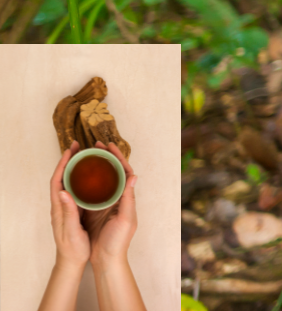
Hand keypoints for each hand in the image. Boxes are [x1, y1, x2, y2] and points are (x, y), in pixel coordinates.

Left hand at [49, 142, 90, 268]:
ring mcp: (71, 206)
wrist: (72, 261)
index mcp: (59, 207)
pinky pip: (82, 189)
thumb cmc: (72, 248)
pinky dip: (88, 177)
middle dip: (71, 160)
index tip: (70, 150)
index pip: (58, 180)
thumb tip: (62, 192)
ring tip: (89, 155)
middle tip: (80, 146)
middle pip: (66, 176)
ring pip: (74, 181)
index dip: (63, 164)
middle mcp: (64, 204)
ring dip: (80, 167)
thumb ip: (67, 212)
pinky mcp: (78, 210)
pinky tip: (96, 175)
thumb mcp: (70, 231)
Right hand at [84, 142, 137, 266]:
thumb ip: (129, 199)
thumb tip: (134, 176)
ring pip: (100, 179)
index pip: (124, 172)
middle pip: (112, 172)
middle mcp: (116, 198)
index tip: (109, 145)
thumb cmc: (118, 241)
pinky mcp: (93, 210)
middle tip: (95, 144)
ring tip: (86, 153)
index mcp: (126, 198)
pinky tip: (77, 174)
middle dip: (105, 157)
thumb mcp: (126, 219)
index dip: (118, 157)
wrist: (107, 260)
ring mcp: (104, 203)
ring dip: (95, 166)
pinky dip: (85, 181)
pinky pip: (89, 191)